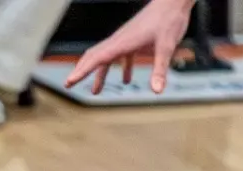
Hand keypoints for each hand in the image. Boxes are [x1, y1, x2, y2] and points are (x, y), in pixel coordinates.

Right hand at [64, 0, 194, 93]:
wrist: (173, 2)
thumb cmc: (169, 20)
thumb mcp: (166, 47)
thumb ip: (160, 70)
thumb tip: (156, 91)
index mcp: (122, 43)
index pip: (96, 59)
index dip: (81, 72)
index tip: (69, 82)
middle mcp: (119, 40)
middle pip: (93, 56)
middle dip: (81, 71)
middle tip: (69, 84)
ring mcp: (125, 39)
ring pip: (105, 56)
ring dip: (100, 74)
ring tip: (96, 90)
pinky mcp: (133, 38)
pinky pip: (121, 55)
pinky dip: (119, 67)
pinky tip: (127, 79)